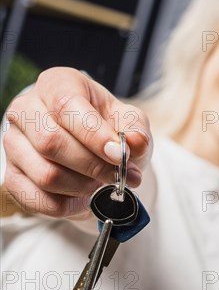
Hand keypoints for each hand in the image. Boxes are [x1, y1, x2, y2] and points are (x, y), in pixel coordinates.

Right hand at [3, 67, 152, 219]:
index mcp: (57, 84)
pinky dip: (70, 205)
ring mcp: (13, 143)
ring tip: (106, 184)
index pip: (66, 105)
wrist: (97, 150)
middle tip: (122, 176)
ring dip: (84, 186)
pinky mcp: (12, 176)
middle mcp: (26, 109)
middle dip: (93, 165)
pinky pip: (38, 198)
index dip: (94, 134)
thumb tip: (135, 141)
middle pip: (51, 142)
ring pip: (46, 174)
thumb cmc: (110, 128)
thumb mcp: (131, 122)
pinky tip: (88, 197)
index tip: (121, 155)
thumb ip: (136, 130)